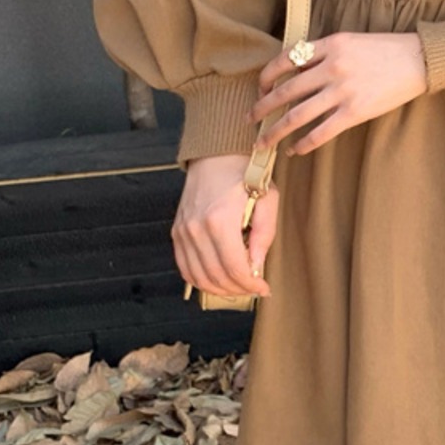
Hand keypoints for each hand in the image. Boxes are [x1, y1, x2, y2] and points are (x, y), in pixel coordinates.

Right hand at [174, 154, 279, 297]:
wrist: (216, 155)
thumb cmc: (245, 175)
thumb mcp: (267, 200)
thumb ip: (264, 235)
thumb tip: (256, 267)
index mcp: (220, 219)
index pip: (234, 268)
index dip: (251, 285)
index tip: (264, 288)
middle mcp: (197, 228)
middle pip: (216, 276)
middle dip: (239, 289)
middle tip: (254, 288)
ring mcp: (183, 231)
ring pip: (198, 277)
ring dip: (220, 289)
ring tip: (238, 286)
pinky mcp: (177, 232)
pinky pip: (185, 268)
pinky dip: (200, 280)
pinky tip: (218, 280)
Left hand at [250, 31, 427, 154]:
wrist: (419, 59)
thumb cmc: (386, 50)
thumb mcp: (350, 41)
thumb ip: (325, 53)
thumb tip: (298, 72)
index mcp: (329, 45)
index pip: (285, 60)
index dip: (266, 77)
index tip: (259, 89)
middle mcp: (332, 67)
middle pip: (286, 91)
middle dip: (262, 107)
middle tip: (248, 119)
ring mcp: (343, 91)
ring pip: (298, 114)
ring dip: (276, 130)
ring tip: (263, 142)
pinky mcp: (356, 111)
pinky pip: (322, 131)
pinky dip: (305, 143)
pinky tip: (296, 150)